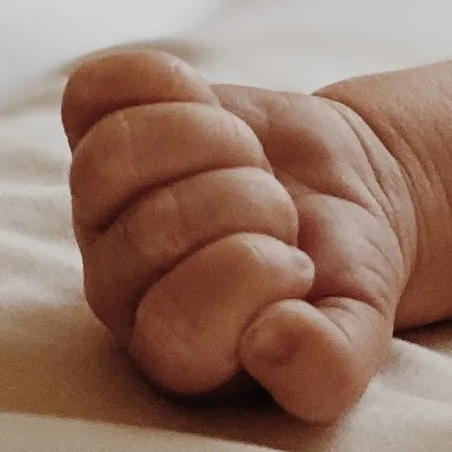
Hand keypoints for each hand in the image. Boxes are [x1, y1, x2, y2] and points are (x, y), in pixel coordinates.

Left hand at [62, 46, 419, 425]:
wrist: (338, 195)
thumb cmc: (339, 276)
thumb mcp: (357, 334)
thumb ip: (326, 369)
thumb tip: (274, 341)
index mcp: (170, 352)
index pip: (176, 319)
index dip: (253, 273)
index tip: (295, 266)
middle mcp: (116, 286)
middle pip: (155, 226)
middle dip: (247, 202)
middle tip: (279, 211)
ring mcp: (98, 206)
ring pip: (114, 153)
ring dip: (209, 138)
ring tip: (247, 161)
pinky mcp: (95, 133)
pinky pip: (94, 90)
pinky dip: (163, 82)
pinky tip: (206, 107)